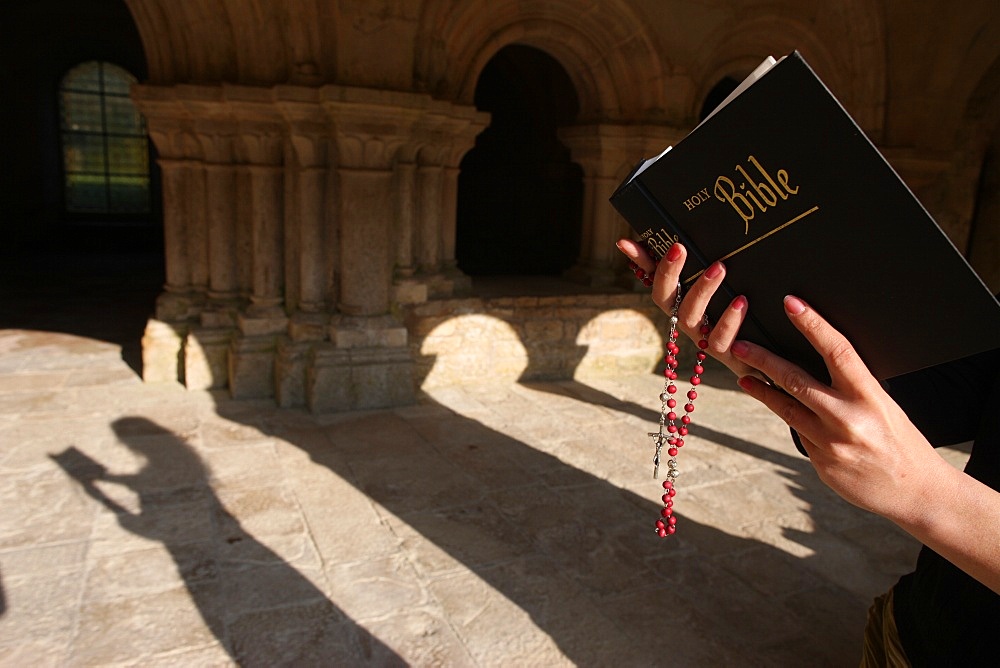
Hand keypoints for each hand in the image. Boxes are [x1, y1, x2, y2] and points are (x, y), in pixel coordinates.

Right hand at [616, 238, 758, 378]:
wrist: (764, 357)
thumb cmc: (738, 315)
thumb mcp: (724, 284)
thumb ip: (700, 262)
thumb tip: (670, 238)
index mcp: (680, 301)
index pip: (652, 277)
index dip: (640, 261)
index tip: (628, 242)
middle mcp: (685, 319)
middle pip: (664, 298)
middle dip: (668, 273)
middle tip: (681, 248)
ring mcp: (702, 337)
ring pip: (690, 317)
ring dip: (702, 291)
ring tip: (719, 268)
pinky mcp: (725, 353)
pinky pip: (719, 340)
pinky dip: (729, 321)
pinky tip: (741, 301)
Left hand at [728, 296, 999, 592]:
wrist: (916, 491)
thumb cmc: (900, 439)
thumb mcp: (882, 404)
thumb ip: (851, 386)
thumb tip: (817, 361)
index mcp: (869, 396)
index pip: (837, 351)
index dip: (812, 324)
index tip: (791, 303)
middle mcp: (847, 419)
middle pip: (796, 380)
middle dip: (763, 360)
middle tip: (740, 345)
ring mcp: (830, 444)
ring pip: (786, 409)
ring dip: (762, 390)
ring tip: (744, 376)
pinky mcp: (820, 463)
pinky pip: (798, 434)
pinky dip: (792, 420)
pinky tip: (785, 413)